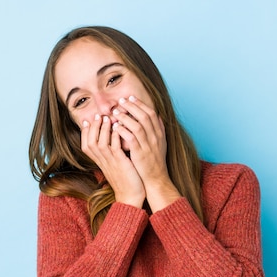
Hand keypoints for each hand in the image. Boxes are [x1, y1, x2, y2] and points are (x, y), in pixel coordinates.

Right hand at [81, 113, 144, 207]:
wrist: (130, 195)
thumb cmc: (124, 178)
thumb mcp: (113, 164)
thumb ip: (110, 151)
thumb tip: (110, 137)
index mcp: (99, 161)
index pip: (85, 144)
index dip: (86, 132)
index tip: (88, 120)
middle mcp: (102, 161)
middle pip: (90, 142)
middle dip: (93, 127)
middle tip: (98, 115)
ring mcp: (110, 162)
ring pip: (100, 143)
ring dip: (103, 129)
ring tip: (108, 118)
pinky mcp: (120, 163)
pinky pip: (115, 148)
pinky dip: (115, 137)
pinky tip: (119, 128)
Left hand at [111, 96, 180, 211]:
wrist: (156, 179)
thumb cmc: (155, 162)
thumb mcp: (160, 144)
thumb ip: (159, 130)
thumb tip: (157, 116)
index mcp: (159, 134)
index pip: (151, 113)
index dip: (141, 104)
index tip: (131, 97)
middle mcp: (155, 138)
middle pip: (145, 116)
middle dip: (132, 106)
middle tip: (121, 100)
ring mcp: (148, 146)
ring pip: (138, 126)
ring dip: (126, 117)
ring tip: (115, 112)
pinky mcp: (140, 154)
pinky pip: (131, 139)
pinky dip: (123, 131)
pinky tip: (115, 127)